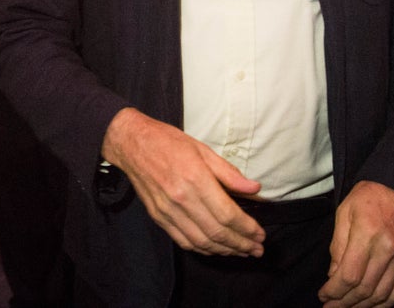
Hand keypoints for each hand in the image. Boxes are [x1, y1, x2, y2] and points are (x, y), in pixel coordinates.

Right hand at [100, 108, 263, 256]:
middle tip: (257, 249)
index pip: (227, 213)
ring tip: (241, 251)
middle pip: (217, 232)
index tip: (260, 234)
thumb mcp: (203, 150)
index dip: (247, 228)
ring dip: (225, 250)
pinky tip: (216, 249)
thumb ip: (229, 173)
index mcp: (195, 178)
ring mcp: (168, 211)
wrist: (133, 144)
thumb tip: (254, 189)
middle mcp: (181, 198)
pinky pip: (184, 241)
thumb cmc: (169, 142)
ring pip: (201, 241)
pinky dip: (203, 249)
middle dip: (241, 244)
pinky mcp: (159, 217)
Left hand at [319, 181, 393, 306]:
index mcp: (367, 234)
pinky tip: (369, 306)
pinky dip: (383, 304)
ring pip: (381, 295)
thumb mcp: (344, 213)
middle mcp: (388, 249)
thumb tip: (333, 275)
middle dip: (344, 303)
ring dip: (362, 306)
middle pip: (364, 289)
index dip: (334, 291)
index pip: (349, 275)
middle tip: (330, 307)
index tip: (323, 295)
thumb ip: (337, 246)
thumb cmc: (367, 197)